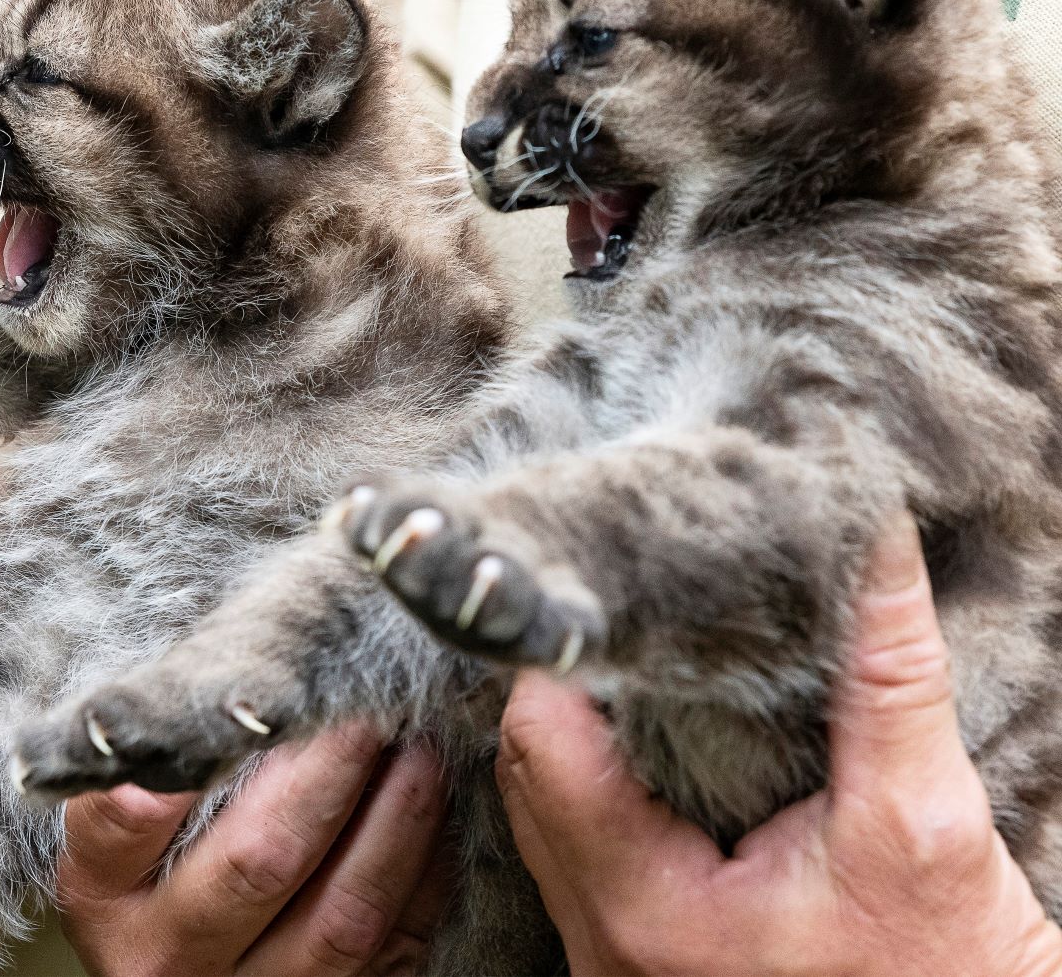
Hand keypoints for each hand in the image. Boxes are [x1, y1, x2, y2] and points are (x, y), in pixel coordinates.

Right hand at [56, 724, 450, 975]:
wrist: (185, 958)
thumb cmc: (156, 849)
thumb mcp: (125, 806)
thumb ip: (163, 747)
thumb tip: (235, 671)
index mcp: (102, 891)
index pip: (124, 822)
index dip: (182, 762)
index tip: (234, 701)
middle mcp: (167, 957)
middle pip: (256, 862)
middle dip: (325, 776)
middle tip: (365, 707)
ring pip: (339, 918)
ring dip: (394, 824)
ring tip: (420, 750)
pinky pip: (390, 952)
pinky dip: (424, 879)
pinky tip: (434, 815)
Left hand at [497, 513, 1061, 976]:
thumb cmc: (947, 975)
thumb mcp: (925, 825)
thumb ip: (888, 681)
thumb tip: (877, 540)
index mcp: (645, 905)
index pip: (540, 737)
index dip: (568, 651)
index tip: (615, 591)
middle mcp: (602, 937)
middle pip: (527, 768)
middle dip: (572, 687)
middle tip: (633, 620)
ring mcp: (609, 953)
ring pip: (544, 809)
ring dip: (585, 740)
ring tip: (647, 674)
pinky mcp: (634, 955)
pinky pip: (577, 852)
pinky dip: (604, 792)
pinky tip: (657, 750)